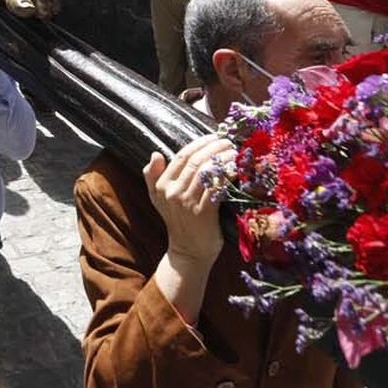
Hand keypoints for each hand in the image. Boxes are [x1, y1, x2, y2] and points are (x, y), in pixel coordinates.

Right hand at [144, 134, 233, 270]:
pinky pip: (217, 187)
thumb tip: (155, 153)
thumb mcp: (158, 198)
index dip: (199, 144)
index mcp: (161, 186)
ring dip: (223, 159)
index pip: (181, 156)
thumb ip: (152, 176)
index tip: (215, 136)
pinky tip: (236, 169)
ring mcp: (188, 203)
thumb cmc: (177, 221)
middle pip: (195, 161)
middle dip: (214, 148)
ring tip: (234, 152)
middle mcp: (172, 193)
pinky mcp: (204, 212)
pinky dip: (227, 175)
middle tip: (228, 141)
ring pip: (206, 172)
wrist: (188, 251)